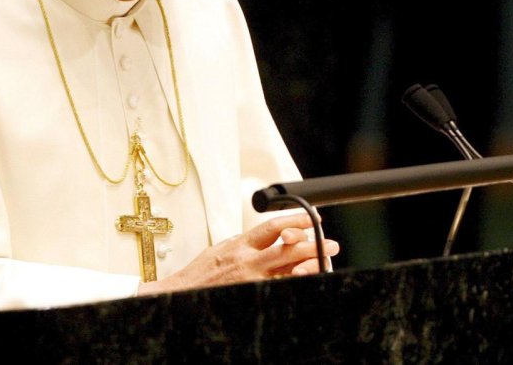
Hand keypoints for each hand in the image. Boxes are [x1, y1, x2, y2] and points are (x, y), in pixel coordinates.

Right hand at [137, 213, 338, 295]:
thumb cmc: (200, 274)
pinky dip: (294, 283)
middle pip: (288, 248)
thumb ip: (244, 243)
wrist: (182, 294)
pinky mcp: (252, 294)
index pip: (273, 226)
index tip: (311, 218)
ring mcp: (252, 280)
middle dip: (313, 245)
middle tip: (330, 244)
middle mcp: (248, 261)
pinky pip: (279, 288)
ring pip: (288, 271)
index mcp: (241, 245)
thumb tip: (265, 237)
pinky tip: (306, 280)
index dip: (296, 220)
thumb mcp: (221, 248)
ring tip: (325, 263)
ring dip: (310, 266)